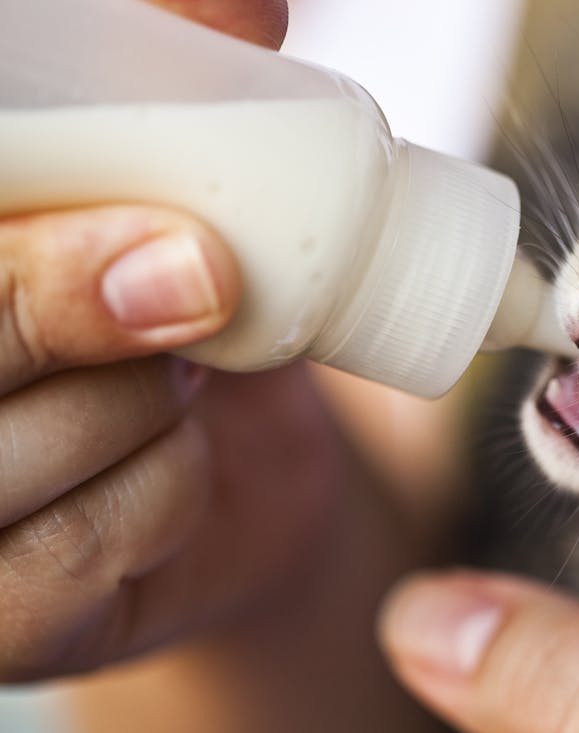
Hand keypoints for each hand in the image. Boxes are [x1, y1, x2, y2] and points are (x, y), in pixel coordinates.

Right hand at [0, 0, 332, 681]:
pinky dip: (169, 489)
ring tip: (161, 375)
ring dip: (155, 397)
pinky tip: (161, 464)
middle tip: (199, 280)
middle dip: (91, 305)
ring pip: (43, 438)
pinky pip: (95, 540)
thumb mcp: (162, 179)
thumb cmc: (171, 305)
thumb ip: (173, 68)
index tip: (184, 254)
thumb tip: (248, 0)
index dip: (37, 258)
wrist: (220, 463)